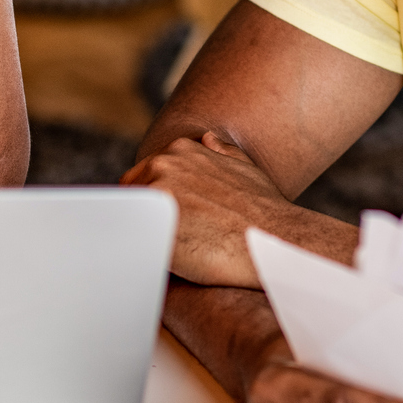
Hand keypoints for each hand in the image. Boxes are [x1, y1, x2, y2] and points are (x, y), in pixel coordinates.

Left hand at [124, 131, 337, 286]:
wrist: (274, 240)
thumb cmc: (264, 209)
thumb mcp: (244, 166)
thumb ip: (220, 152)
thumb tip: (206, 140)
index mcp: (179, 150)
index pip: (143, 175)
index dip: (153, 202)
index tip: (165, 221)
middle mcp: (162, 167)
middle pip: (131, 196)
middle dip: (143, 217)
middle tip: (166, 239)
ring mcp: (156, 197)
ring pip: (129, 219)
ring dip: (140, 235)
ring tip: (167, 253)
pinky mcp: (153, 230)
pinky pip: (132, 243)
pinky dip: (139, 253)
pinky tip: (161, 263)